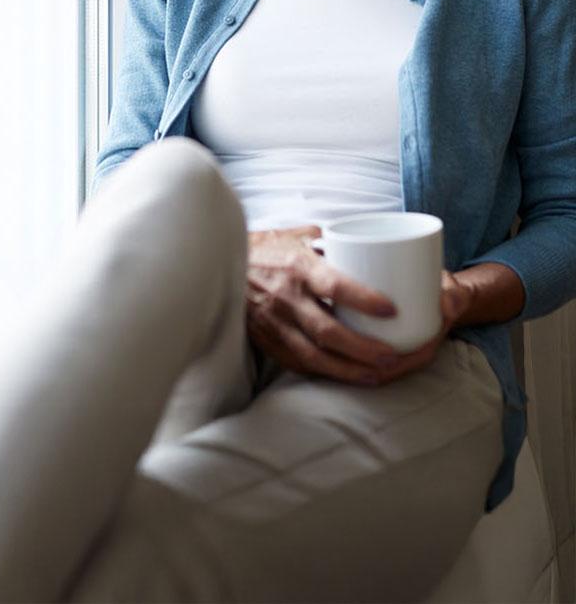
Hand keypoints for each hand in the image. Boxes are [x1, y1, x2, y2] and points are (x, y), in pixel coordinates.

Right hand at [246, 228, 471, 386]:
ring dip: (350, 370)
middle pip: (328, 331)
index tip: (392, 309)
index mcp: (297, 266)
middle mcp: (286, 297)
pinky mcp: (268, 341)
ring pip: (315, 356)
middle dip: (364, 349)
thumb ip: (333, 243)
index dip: (364, 300)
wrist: (219, 262)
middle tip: (393, 356)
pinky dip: (327, 373)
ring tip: (380, 373)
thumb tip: (373, 249)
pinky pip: (300, 364)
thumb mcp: (299, 236)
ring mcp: (274, 323)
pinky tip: (350, 376)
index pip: (334, 285)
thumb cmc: (267, 247)